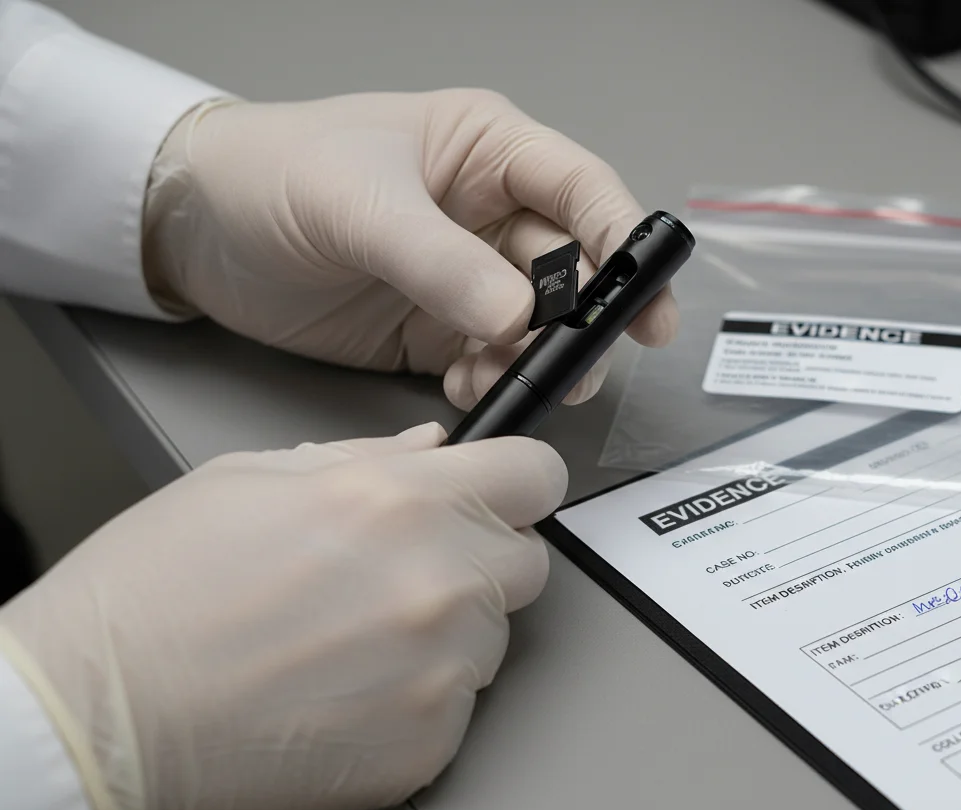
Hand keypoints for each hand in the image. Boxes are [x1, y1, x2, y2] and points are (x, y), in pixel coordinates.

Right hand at [0, 424, 565, 809]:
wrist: (96, 717)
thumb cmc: (152, 597)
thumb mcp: (246, 481)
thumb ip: (361, 460)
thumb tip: (428, 450)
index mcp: (396, 501)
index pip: (534, 474)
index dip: (519, 478)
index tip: (504, 491)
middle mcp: (435, 582)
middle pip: (526, 561)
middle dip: (481, 558)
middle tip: (409, 569)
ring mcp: (439, 670)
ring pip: (495, 636)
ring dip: (449, 630)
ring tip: (356, 637)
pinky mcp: (428, 743)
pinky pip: (461, 704)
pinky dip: (421, 695)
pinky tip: (348, 688)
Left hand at [142, 90, 678, 408]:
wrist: (194, 228)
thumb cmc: (270, 172)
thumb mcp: (358, 203)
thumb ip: (439, 259)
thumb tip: (513, 315)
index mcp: (487, 151)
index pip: (582, 191)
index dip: (624, 244)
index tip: (645, 302)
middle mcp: (489, 214)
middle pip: (571, 272)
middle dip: (580, 322)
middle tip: (574, 365)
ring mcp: (464, 277)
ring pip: (535, 327)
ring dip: (534, 361)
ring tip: (506, 379)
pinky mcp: (434, 329)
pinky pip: (488, 361)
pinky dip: (490, 382)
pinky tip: (466, 387)